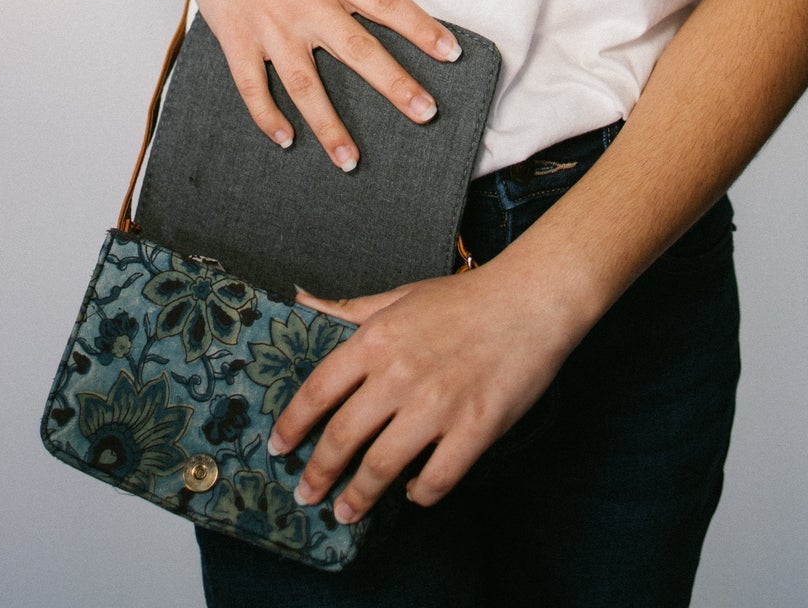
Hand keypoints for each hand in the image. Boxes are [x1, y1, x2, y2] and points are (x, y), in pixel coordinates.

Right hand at [168, 0, 461, 170]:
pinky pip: (253, 87)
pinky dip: (268, 117)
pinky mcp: (237, 38)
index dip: (422, 29)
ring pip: (305, 85)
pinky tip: (286, 140)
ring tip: (350, 160)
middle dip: (395, 85)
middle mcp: (305, 2)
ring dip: (329, 126)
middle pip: (359, 50)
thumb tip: (378, 5)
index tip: (451, 53)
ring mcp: (270, 25)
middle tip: (426, 113)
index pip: (388, 3)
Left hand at [266, 258, 588, 519]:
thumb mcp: (398, 296)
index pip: (319, 390)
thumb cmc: (463, 298)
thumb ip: (349, 309)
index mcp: (377, 339)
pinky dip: (419, 494)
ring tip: (345, 512)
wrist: (529, 300)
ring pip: (382, 466)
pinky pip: (436, 478)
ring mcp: (438, 404)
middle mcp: (399, 374)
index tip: (279, 448)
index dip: (293, 424)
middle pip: (343, 437)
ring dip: (358, 496)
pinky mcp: (474, 428)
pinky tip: (411, 495)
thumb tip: (300, 300)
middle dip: (319, 473)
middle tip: (306, 495)